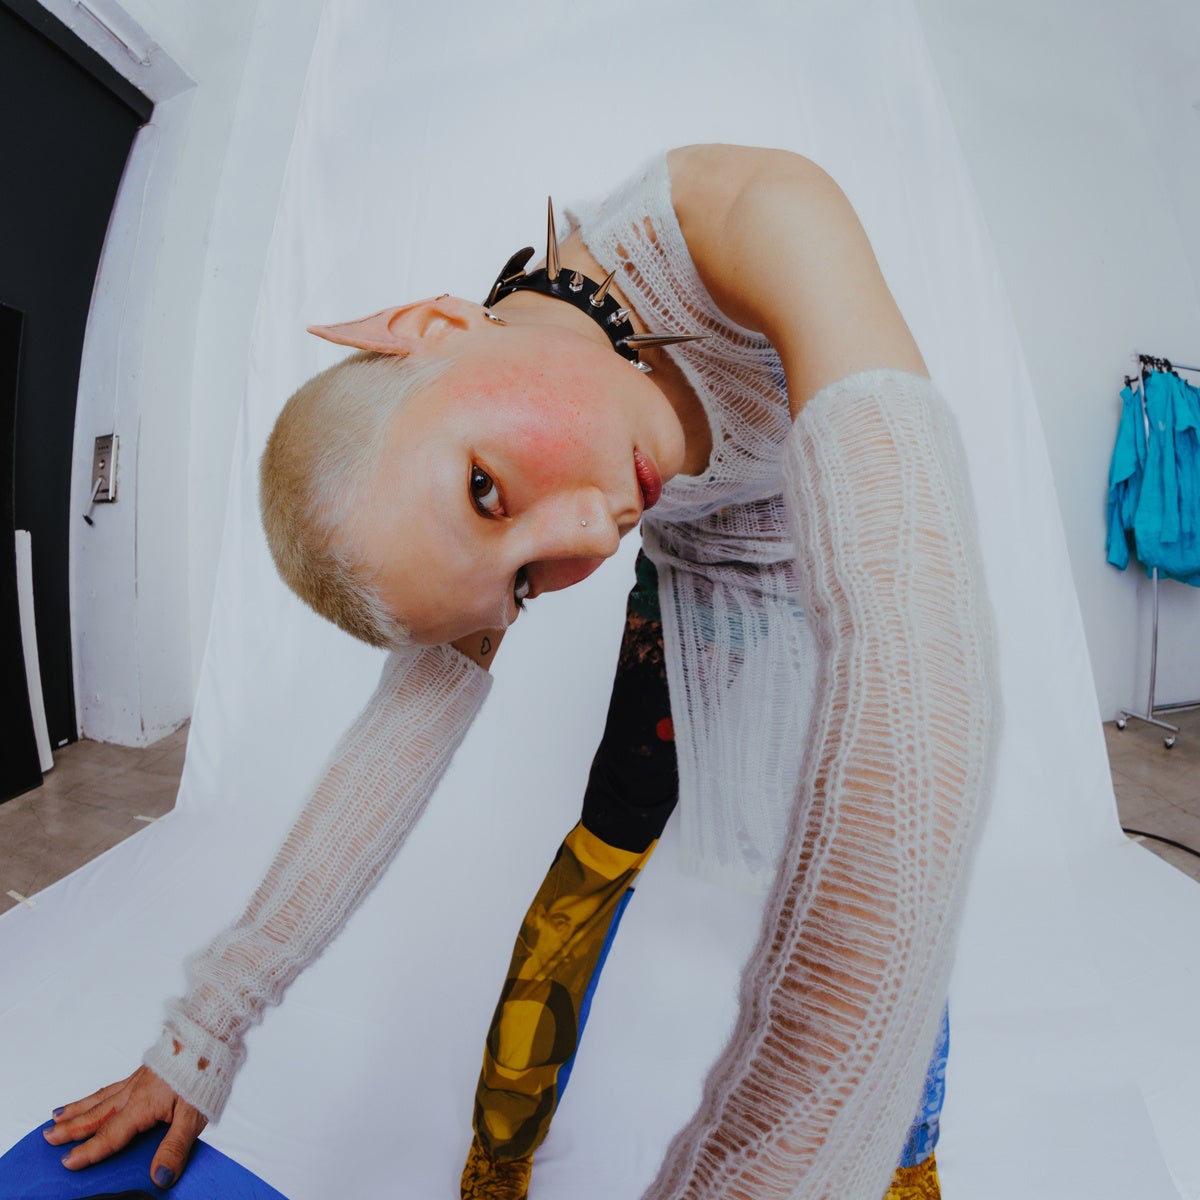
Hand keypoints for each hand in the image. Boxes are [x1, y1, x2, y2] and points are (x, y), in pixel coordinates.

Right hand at [43, 1066, 206, 1189]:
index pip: (111, 1135)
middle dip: (71, 1128)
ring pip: (100, 1098)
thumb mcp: (193, 1116)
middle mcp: (134, 1092)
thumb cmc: (204, 1074)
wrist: (209, 1037)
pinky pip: (112, 1086)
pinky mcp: (145, 1071)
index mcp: (142, 1106)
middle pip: (97, 1115)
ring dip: (78, 1109)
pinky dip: (97, 1094)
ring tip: (56, 1115)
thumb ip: (174, 1148)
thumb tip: (159, 1178)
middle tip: (47, 1137)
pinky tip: (95, 1096)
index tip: (67, 1162)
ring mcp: (138, 1080)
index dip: (90, 1151)